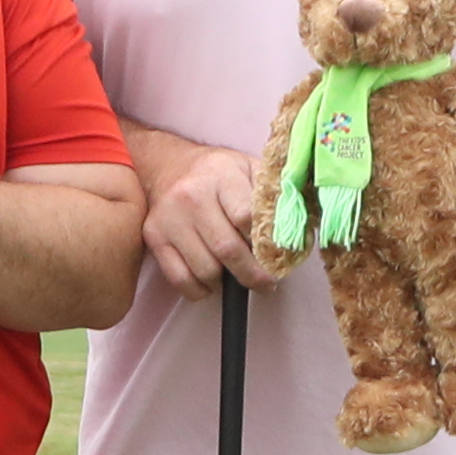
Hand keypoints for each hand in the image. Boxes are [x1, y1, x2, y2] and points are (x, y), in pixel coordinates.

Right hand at [146, 147, 274, 291]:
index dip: (265, 244)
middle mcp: (192, 195)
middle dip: (253, 275)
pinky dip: (200, 290)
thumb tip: (301, 227)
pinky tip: (212, 281)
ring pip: (205, 269)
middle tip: (266, 283)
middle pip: (228, 249)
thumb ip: (274, 194)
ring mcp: (170, 218)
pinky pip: (180, 279)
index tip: (278, 258)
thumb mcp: (250, 168)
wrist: (169, 165)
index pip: (247, 218)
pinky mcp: (154, 237)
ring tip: (237, 276)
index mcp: (222, 175)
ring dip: (226, 282)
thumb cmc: (217, 173)